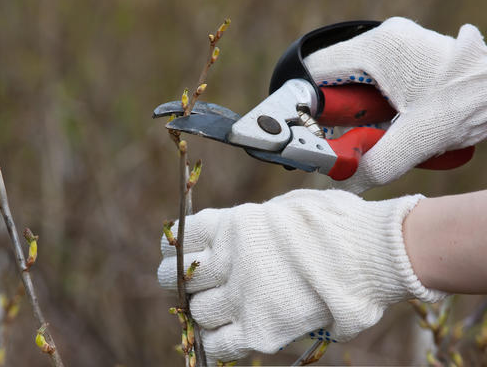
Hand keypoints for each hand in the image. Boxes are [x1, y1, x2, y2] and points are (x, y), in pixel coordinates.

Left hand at [157, 189, 443, 362]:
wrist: (373, 253)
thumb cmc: (339, 224)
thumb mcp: (288, 206)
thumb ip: (257, 221)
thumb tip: (244, 231)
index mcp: (236, 224)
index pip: (184, 236)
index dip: (177, 246)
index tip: (177, 253)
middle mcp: (231, 259)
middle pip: (180, 276)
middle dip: (182, 281)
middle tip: (192, 285)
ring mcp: (243, 296)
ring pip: (197, 311)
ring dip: (204, 312)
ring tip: (219, 310)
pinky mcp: (260, 330)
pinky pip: (219, 344)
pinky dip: (217, 343)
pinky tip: (225, 337)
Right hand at [304, 17, 486, 192]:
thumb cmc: (472, 102)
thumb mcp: (419, 139)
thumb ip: (375, 164)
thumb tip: (343, 184)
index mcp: (380, 49)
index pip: (316, 71)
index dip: (307, 103)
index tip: (311, 130)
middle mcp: (384, 39)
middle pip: (333, 77)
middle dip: (336, 112)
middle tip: (346, 137)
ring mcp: (397, 44)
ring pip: (352, 79)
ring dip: (356, 109)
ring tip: (374, 130)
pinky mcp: (407, 55)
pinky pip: (371, 79)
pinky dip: (372, 104)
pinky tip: (389, 122)